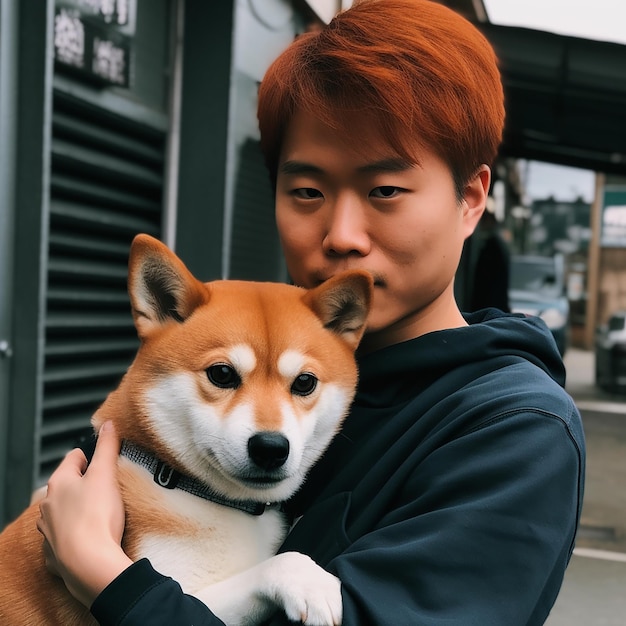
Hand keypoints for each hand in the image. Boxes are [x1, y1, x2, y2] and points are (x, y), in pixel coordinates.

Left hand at [37, 421, 132, 607]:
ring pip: (62, 514)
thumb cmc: (97, 516)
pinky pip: (64, 540)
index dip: (92, 457)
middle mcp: (48, 506)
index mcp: (59, 483)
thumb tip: (107, 423)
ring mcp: (49, 532)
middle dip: (85, 485)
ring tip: (100, 514)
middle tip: (107, 488)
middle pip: (67, 486)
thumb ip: (107, 447)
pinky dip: (75, 537)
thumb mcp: (106, 474)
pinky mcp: (54, 556)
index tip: (106, 462)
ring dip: (78, 511)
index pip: (74, 458)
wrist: (90, 564)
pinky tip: (91, 539)